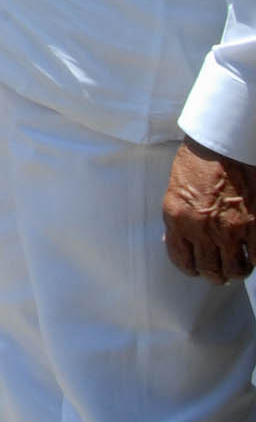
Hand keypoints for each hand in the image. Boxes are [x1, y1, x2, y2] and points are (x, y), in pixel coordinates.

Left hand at [164, 137, 255, 282]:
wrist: (222, 147)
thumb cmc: (195, 164)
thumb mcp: (174, 193)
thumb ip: (176, 221)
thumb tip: (175, 241)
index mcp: (177, 219)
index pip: (181, 261)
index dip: (190, 269)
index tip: (196, 268)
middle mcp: (202, 229)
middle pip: (210, 271)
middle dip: (214, 275)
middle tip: (219, 272)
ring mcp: (230, 229)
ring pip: (235, 270)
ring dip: (235, 270)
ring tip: (236, 265)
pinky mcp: (254, 226)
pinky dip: (253, 259)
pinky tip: (250, 254)